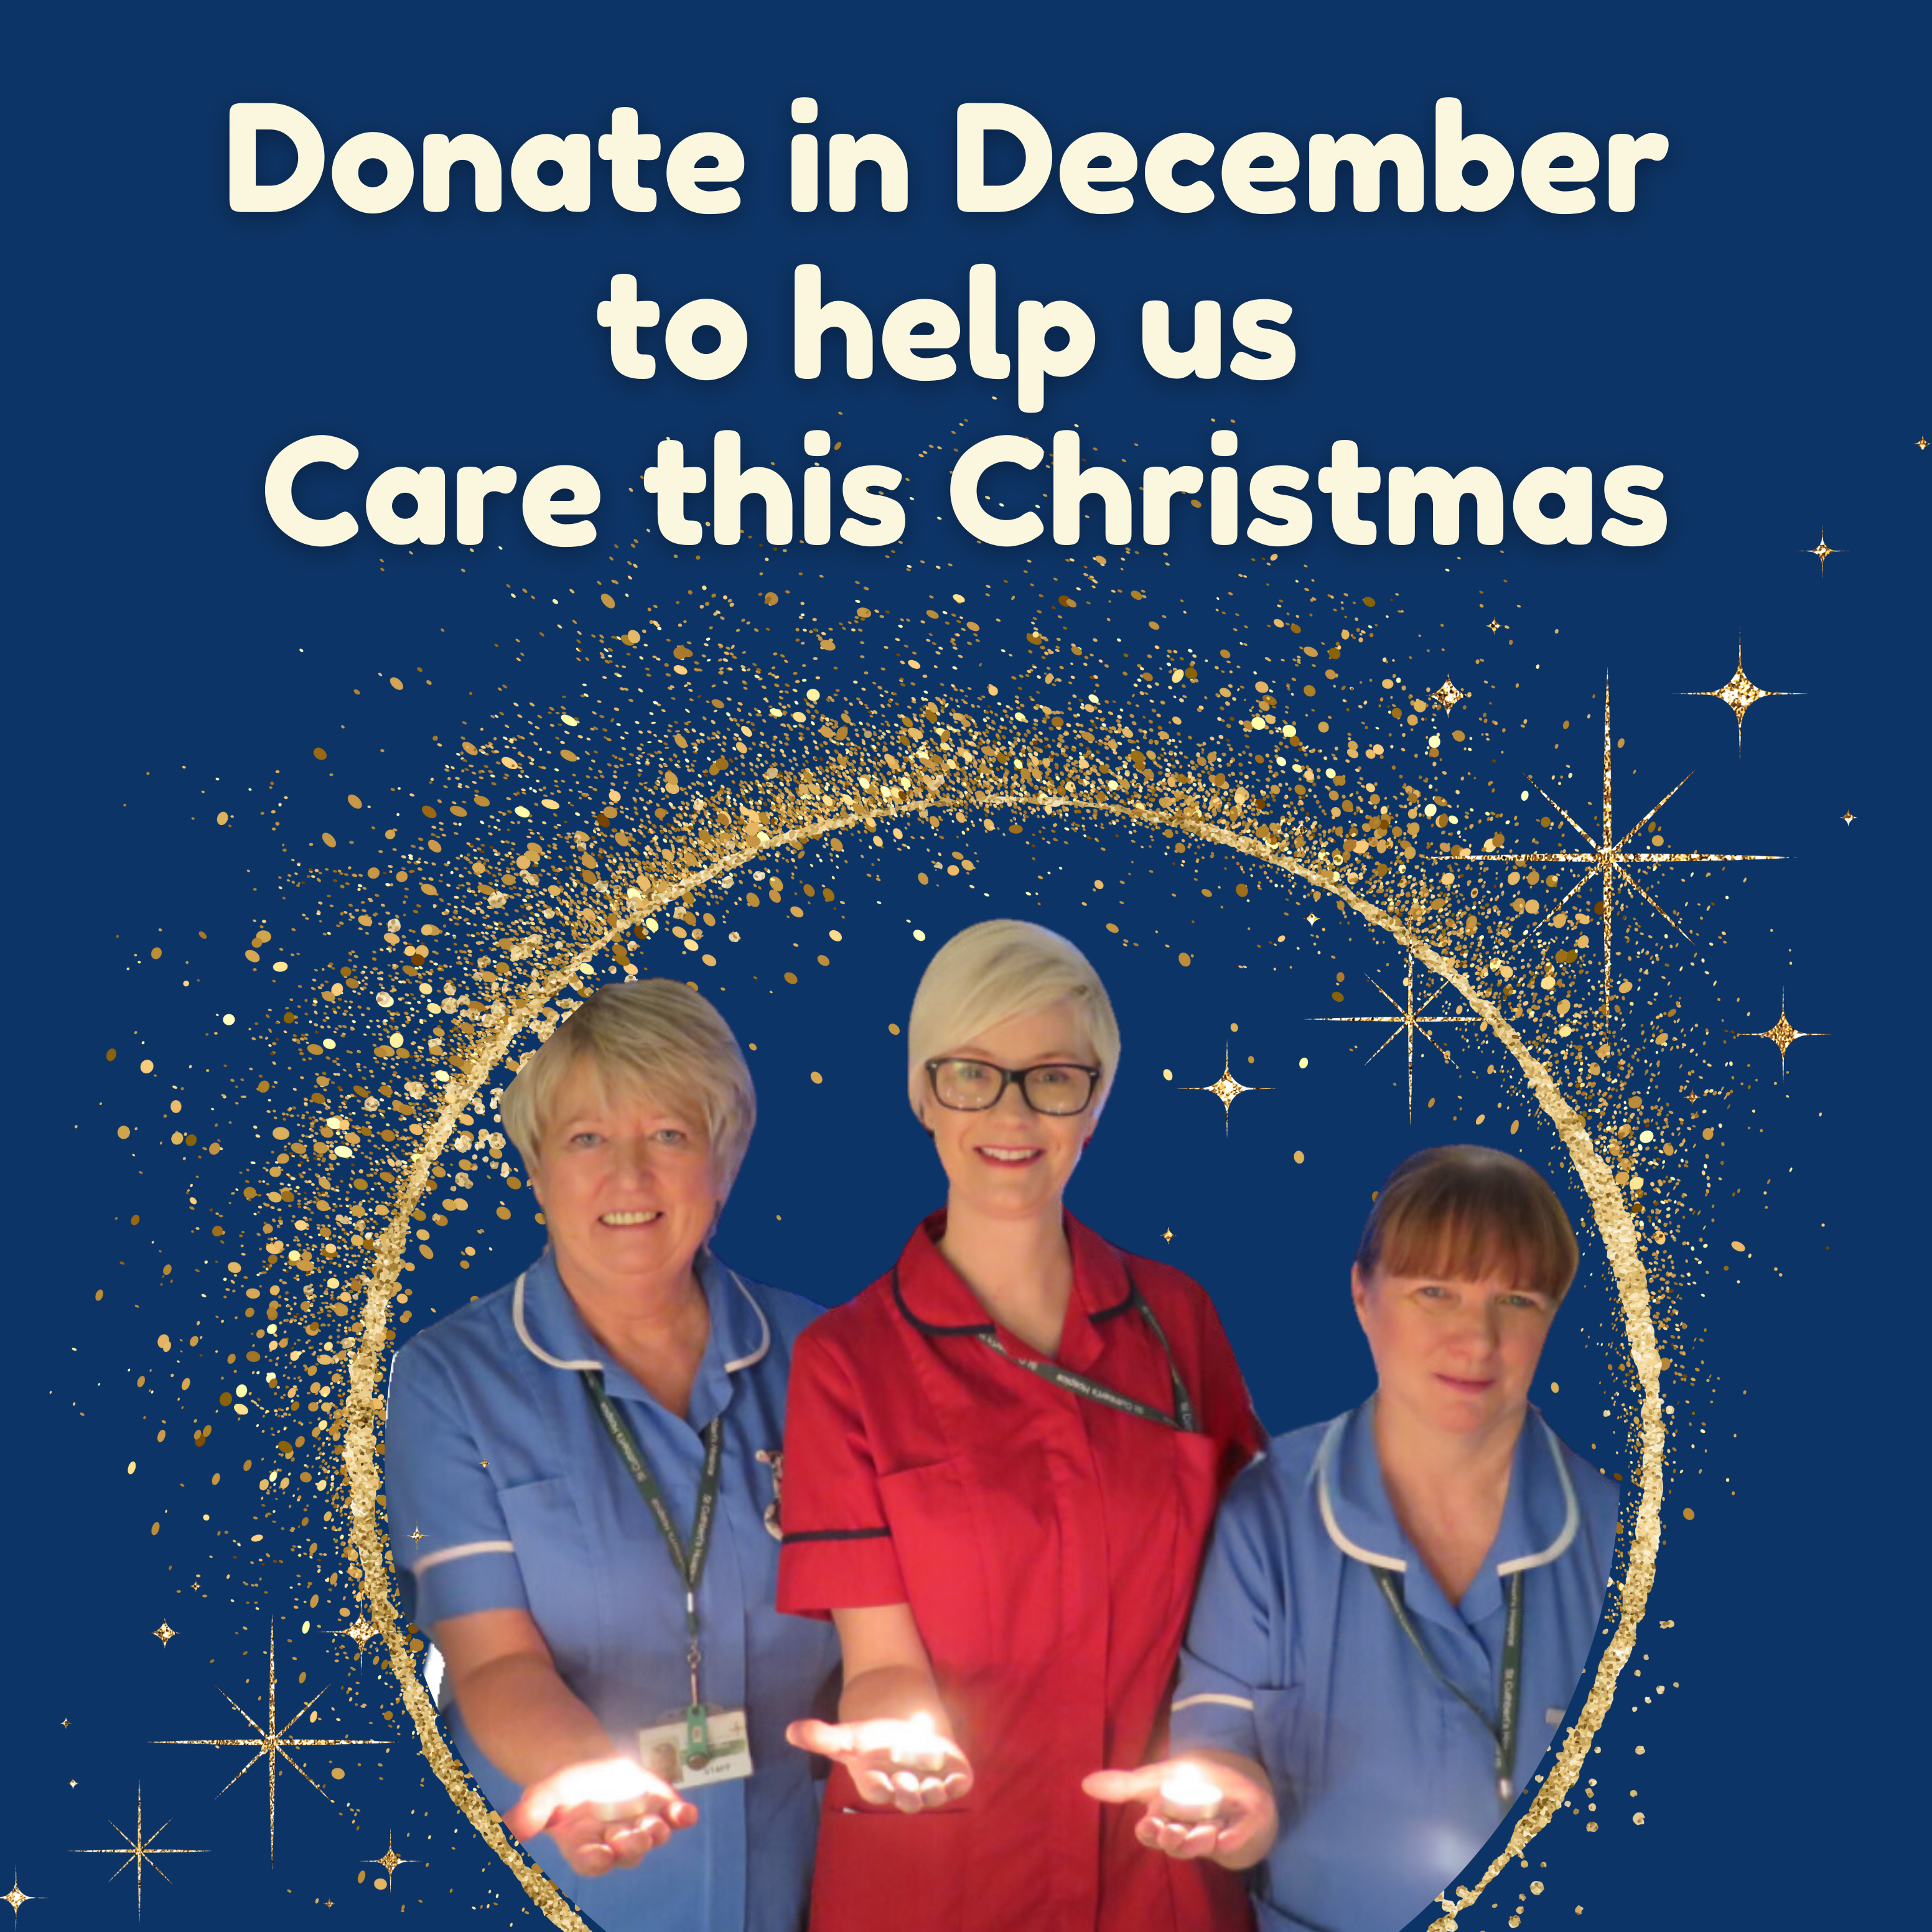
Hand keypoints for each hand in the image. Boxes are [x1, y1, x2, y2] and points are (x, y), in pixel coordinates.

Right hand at [504, 1756, 698, 1876]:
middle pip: (626, 1853)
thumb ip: (528, 1814)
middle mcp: (615, 1840)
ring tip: (657, 1825)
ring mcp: (640, 1824)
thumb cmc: (565, 1789)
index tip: (601, 1853)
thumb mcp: (543, 1795)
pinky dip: (683, 1817)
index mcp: (585, 1844)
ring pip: (652, 1836)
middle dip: (632, 1846)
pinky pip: (675, 1817)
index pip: (591, 1860)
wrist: (591, 1767)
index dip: (597, 1859)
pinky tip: (687, 1813)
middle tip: (634, 1837)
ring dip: (656, 1833)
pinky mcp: (660, 1806)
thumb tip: (502, 1831)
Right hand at [786, 1716, 973, 1812]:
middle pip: (907, 1798)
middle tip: (908, 1780)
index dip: (882, 1787)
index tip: (884, 1779)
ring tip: (936, 1785)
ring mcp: (929, 1781)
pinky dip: (960, 1783)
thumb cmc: (874, 1739)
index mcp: (878, 1782)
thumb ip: (822, 1737)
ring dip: (936, 1792)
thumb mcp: (848, 1735)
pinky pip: (958, 1784)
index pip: (879, 1791)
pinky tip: (959, 1777)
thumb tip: (789, 1731)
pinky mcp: (950, 1772)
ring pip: (934, 1795)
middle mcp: (904, 1786)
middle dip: (909, 1792)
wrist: (905, 1728)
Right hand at [1082, 1755, 1278, 1870]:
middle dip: (1174, 1840)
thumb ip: (1126, 1784)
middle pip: (1176, 1844)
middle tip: (1172, 1830)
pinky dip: (1234, 1837)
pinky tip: (1228, 1836)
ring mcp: (1218, 1833)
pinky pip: (1239, 1838)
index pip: (1152, 1832)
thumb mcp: (1158, 1777)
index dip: (1150, 1831)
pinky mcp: (1244, 1831)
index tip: (1150, 1823)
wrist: (1240, 1783)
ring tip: (1205, 1831)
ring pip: (1205, 1844)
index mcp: (1168, 1821)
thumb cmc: (1192, 1783)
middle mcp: (1190, 1832)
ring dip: (1201, 1839)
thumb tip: (1085, 1784)